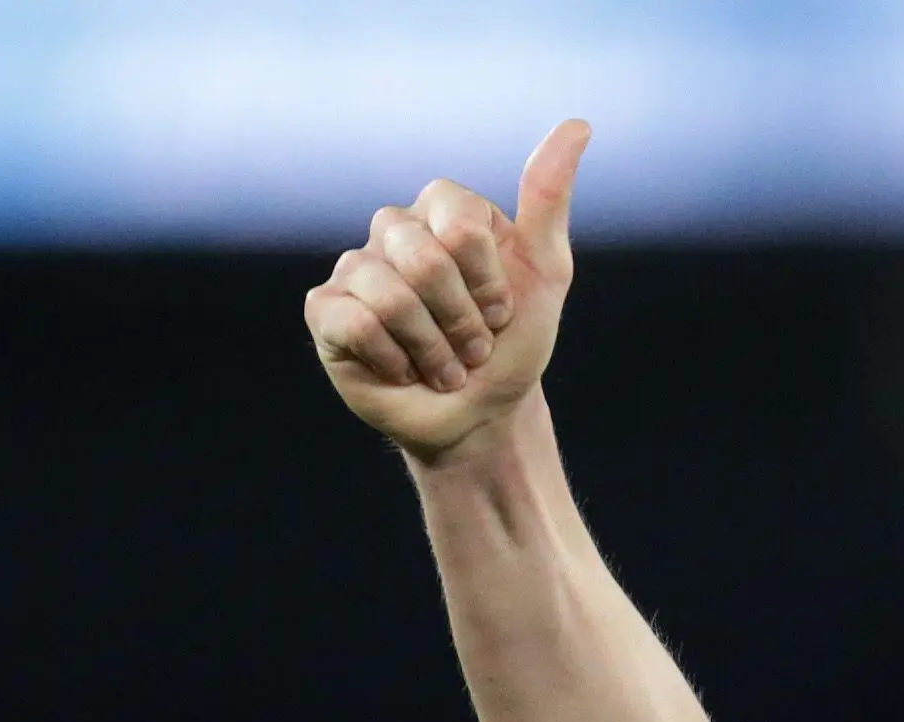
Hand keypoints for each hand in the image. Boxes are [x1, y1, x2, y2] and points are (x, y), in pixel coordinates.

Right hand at [306, 120, 588, 461]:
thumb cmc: (513, 344)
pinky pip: (354, 322)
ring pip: (388, 294)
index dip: (488, 279)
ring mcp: (353, 269)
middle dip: (462, 319)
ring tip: (445, 367)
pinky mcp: (326, 312)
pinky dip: (394, 359)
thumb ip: (548, 199)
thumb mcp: (546, 272)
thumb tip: (577, 124)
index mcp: (439, 211)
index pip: (458, 219)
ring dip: (433, 348)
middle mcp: (392, 231)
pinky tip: (403, 370)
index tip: (501, 312)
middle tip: (474, 347)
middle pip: (423, 258)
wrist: (484, 414)